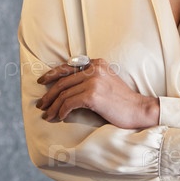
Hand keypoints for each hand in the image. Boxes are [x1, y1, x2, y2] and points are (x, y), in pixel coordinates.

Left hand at [36, 58, 158, 128]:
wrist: (138, 109)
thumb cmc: (121, 100)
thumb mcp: (106, 81)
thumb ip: (89, 78)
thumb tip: (66, 88)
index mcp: (96, 63)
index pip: (67, 67)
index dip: (51, 74)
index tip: (41, 82)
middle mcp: (94, 69)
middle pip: (63, 81)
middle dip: (49, 94)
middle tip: (41, 105)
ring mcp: (93, 81)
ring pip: (64, 94)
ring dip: (53, 107)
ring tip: (48, 115)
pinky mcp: (92, 95)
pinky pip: (69, 103)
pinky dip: (62, 111)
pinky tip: (61, 117)